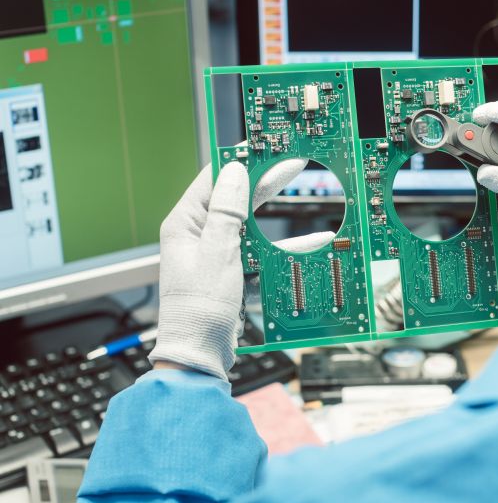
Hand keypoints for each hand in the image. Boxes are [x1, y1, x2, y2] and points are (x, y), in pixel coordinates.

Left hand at [149, 159, 333, 378]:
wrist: (198, 354)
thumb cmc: (198, 309)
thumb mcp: (218, 252)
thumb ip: (227, 211)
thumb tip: (235, 172)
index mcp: (184, 224)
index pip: (212, 179)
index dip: (239, 161)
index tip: (262, 147)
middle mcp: (196, 235)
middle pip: (234, 199)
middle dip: (263, 183)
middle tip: (289, 164)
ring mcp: (213, 254)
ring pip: (249, 225)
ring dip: (276, 218)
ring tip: (302, 200)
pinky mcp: (228, 272)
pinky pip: (256, 250)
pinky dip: (279, 247)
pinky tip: (307, 243)